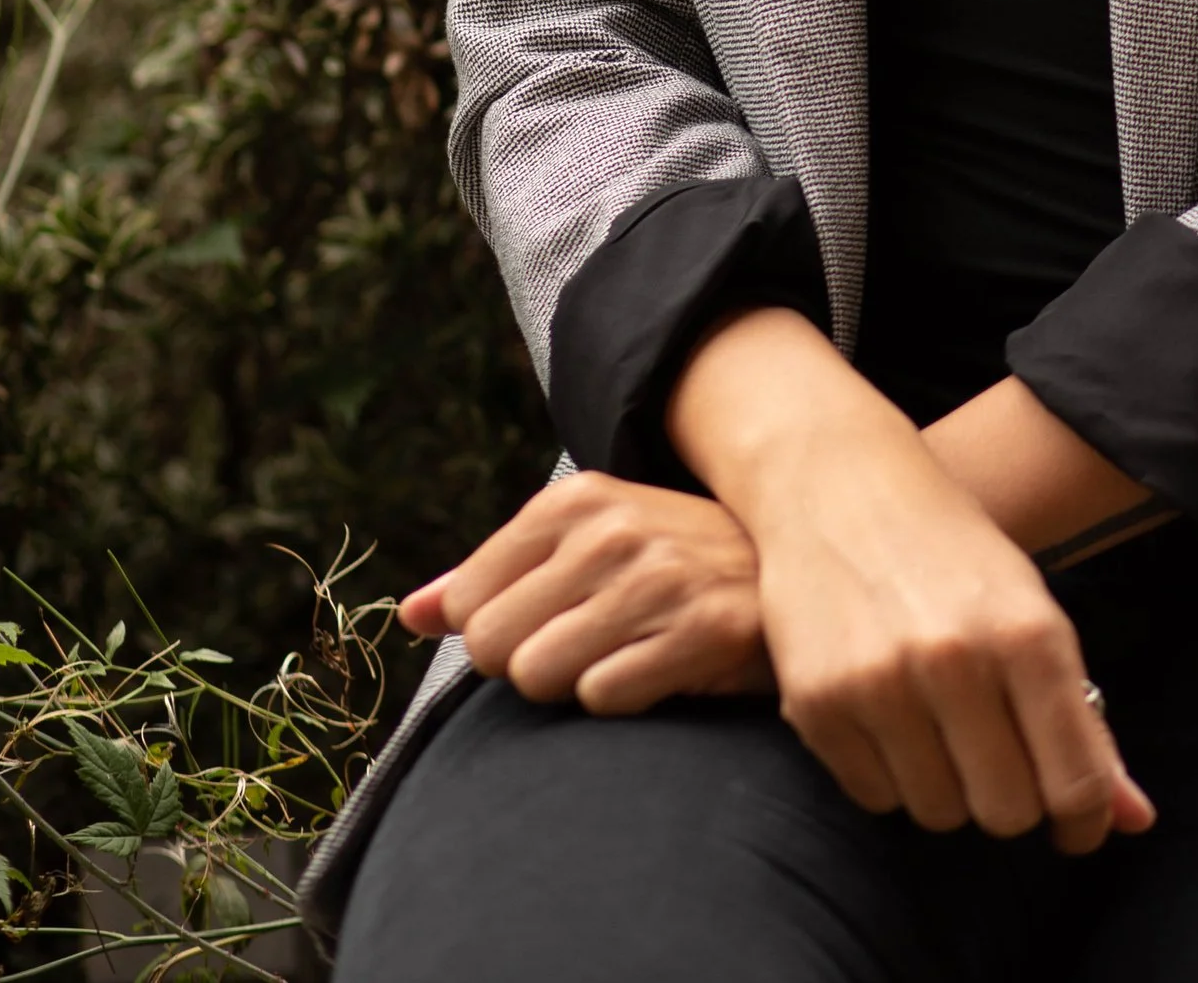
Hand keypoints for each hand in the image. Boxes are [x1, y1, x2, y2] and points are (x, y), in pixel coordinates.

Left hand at [401, 472, 767, 713]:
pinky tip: (661, 666)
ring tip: (623, 654)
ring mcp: (657, 579)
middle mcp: (611, 530)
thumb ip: (492, 575)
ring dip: (575, 685)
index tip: (548, 621)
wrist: (788, 561)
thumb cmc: (669, 560)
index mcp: (574, 500)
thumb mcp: (584, 542)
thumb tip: (408, 615)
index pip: (467, 604)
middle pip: (493, 647)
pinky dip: (626, 697)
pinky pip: (604, 698)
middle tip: (587, 644)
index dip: (497, 632)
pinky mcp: (700, 631)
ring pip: (541, 677)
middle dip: (527, 665)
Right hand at [670, 309, 1155, 852]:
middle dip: (1012, 798)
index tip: (1077, 825)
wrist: (833, 480)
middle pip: (1007, 813)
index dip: (1086, 820)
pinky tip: (887, 714)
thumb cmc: (948, 547)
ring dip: (947, 787)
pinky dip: (889, 774)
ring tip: (937, 722)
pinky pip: (875, 798)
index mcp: (1026, 632)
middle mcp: (955, 661)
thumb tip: (1135, 821)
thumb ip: (1082, 719)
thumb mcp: (1030, 608)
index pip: (1076, 782)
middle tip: (999, 754)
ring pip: (939, 814)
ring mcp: (880, 685)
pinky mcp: (816, 705)